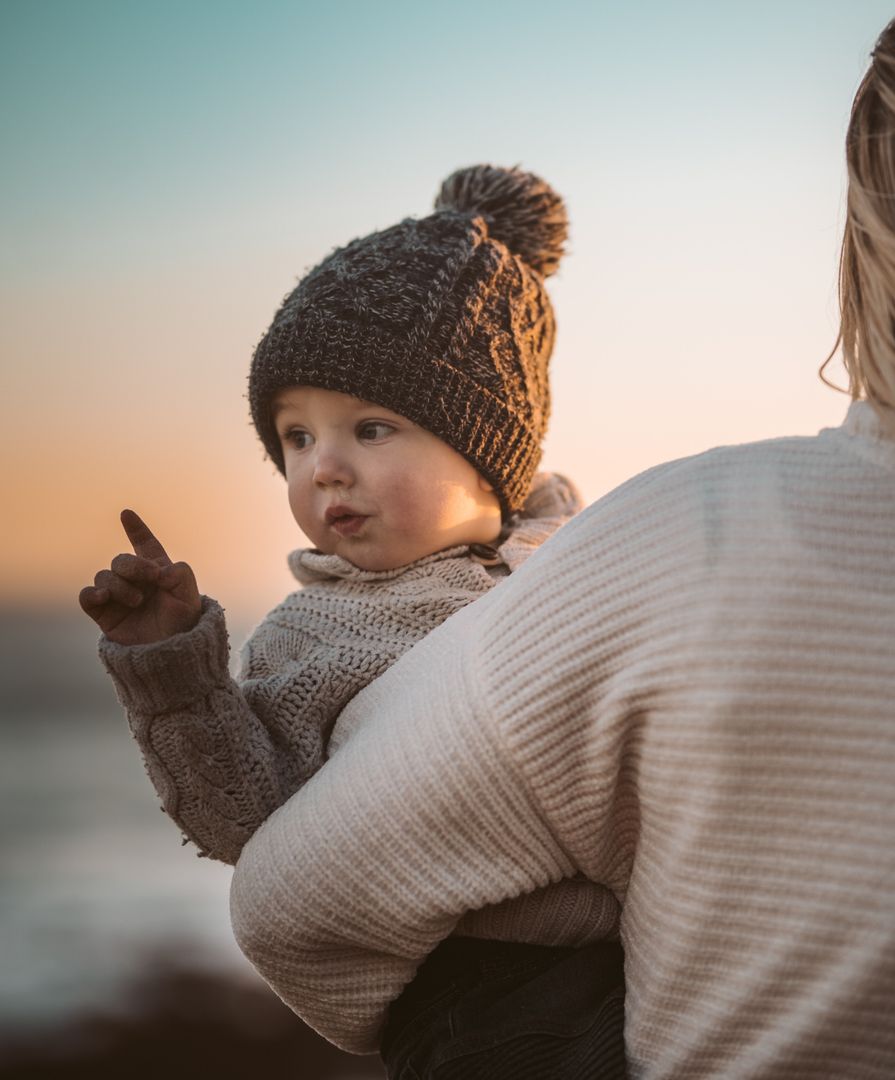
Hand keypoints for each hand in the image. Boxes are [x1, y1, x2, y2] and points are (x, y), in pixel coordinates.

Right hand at [79, 510, 201, 644]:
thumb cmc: (184, 627)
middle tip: (151, 578)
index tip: (126, 514)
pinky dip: (93, 593)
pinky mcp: (104, 614)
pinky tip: (104, 597)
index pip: (146, 545)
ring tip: (136, 602)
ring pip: (104, 576)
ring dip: (119, 585)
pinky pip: (87, 596)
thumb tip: (159, 570)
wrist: (171, 656)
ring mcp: (118, 597)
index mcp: (158, 572)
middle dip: (133, 565)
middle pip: (121, 559)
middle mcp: (136, 582)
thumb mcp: (190, 598)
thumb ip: (180, 575)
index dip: (136, 530)